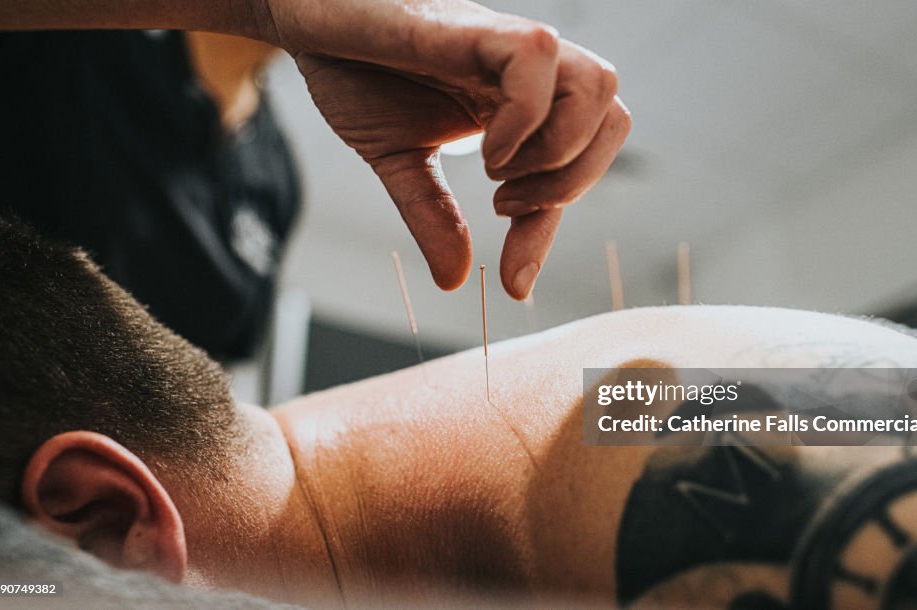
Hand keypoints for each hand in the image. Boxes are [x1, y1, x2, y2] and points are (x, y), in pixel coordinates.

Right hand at [263, 0, 630, 298]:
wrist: (300, 15)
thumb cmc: (351, 70)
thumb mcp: (398, 160)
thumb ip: (431, 215)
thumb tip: (452, 280)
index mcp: (516, 102)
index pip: (574, 164)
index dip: (549, 229)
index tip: (514, 282)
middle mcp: (524, 73)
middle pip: (615, 120)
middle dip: (574, 184)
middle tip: (506, 206)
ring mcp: (504, 46)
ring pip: (599, 86)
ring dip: (557, 151)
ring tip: (497, 173)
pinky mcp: (473, 25)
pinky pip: (536, 59)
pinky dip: (522, 117)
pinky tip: (483, 147)